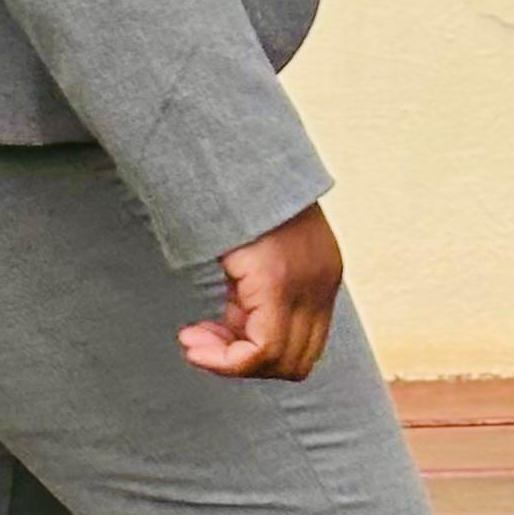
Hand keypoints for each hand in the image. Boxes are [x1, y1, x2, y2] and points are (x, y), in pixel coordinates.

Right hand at [181, 203, 341, 382]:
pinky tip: (193, 342)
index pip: (305, 343)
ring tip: (190, 340)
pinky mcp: (278, 285)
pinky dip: (225, 360)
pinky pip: (259, 350)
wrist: (229, 151)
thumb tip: (236, 323)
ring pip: (278, 363)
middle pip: (297, 362)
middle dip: (245, 361)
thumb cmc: (233, 190)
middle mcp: (323, 285)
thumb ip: (256, 285)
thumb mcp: (256, 247)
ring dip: (229, 361)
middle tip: (197, 341)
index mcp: (322, 273)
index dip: (259, 350)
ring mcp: (305, 286)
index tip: (214, 332)